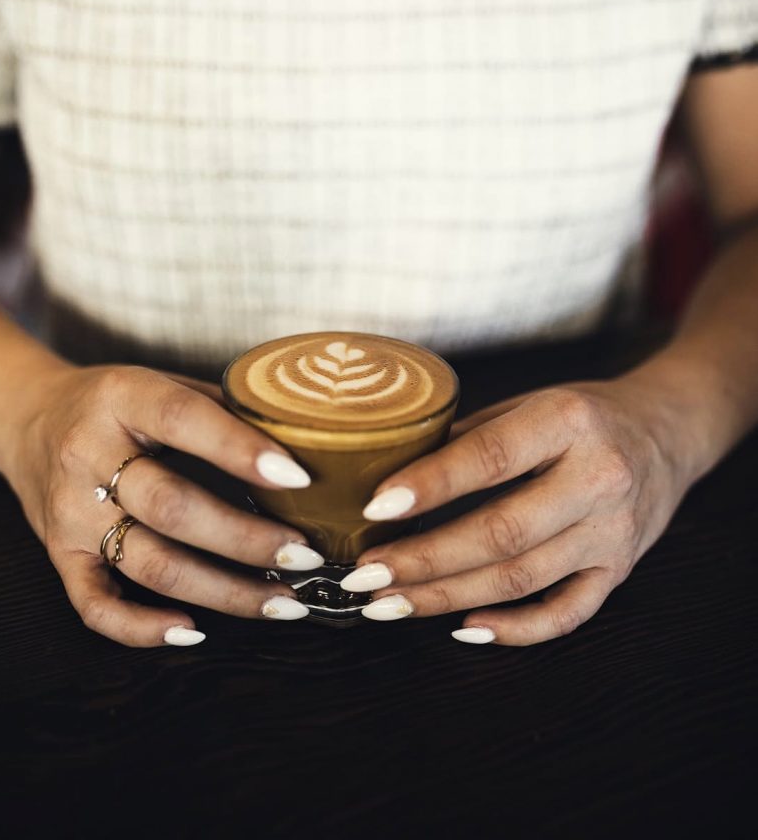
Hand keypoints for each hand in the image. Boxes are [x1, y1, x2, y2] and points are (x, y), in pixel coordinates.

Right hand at [1, 363, 322, 645]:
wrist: (29, 418)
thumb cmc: (116, 402)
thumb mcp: (162, 381)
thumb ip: (223, 407)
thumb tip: (307, 439)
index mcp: (122, 397)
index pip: (184, 420)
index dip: (241, 451)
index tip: (298, 478)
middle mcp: (88, 456)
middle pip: (171, 507)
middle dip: (246, 538)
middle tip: (305, 555)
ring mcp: (69, 513)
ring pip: (149, 565)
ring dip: (223, 591)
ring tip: (283, 602)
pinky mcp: (59, 556)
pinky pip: (95, 606)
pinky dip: (143, 628)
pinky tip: (194, 629)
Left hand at [344, 378, 694, 644]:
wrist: (666, 433)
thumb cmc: (581, 416)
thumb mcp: (527, 403)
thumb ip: (466, 439)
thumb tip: (388, 478)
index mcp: (567, 422)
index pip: (490, 459)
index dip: (429, 486)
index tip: (374, 508)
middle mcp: (597, 478)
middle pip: (501, 532)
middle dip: (424, 560)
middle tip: (365, 576)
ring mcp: (613, 532)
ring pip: (521, 579)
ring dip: (448, 597)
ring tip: (390, 604)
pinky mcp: (620, 570)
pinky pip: (567, 614)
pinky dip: (515, 630)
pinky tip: (465, 628)